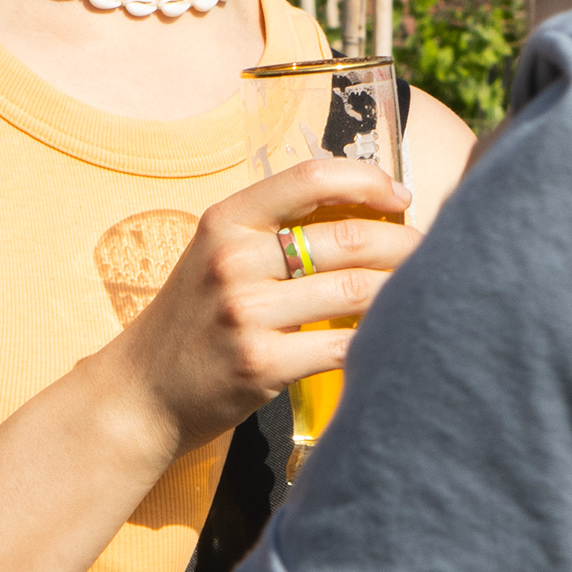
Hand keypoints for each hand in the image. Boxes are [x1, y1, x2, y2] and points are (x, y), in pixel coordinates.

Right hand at [110, 157, 417, 459]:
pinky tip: (395, 342)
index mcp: (225, 220)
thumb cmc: (193, 323)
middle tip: (431, 257)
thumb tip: (368, 212)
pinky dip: (379, 343)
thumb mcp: (217, 258)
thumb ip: (274, 233)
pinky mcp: (259, 364)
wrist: (140, 394)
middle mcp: (233, 259)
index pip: (311, 177)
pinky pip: (343, 347)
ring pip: (355, 292)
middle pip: (348, 238)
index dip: (369, 180)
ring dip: (402, 293)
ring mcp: (244, 313)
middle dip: (405, 246)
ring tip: (425, 296)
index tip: (401, 198)